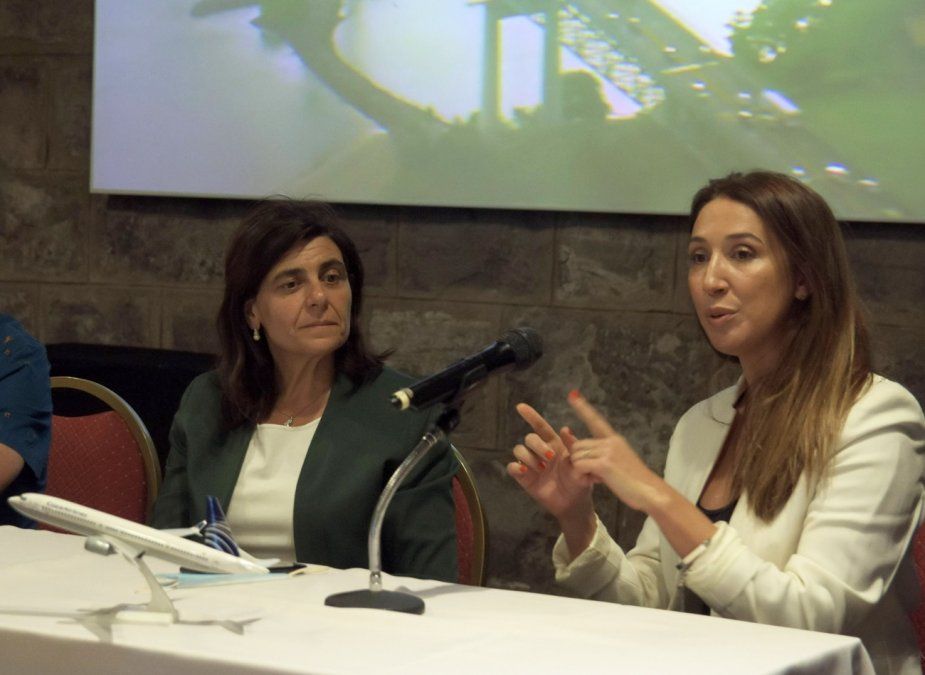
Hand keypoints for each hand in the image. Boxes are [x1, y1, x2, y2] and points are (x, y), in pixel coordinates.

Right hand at [507, 403, 594, 525]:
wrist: (574, 503)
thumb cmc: (579, 481)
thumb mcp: (580, 464)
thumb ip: (573, 447)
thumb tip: (565, 429)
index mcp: (554, 444)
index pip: (540, 426)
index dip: (530, 415)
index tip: (520, 407)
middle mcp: (540, 452)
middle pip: (530, 437)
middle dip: (538, 445)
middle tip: (550, 458)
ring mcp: (531, 464)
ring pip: (519, 450)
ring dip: (529, 457)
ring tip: (542, 469)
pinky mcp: (524, 477)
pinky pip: (512, 466)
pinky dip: (516, 467)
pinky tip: (526, 471)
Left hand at [567, 391, 663, 512]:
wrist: (650, 492)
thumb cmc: (635, 482)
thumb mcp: (619, 462)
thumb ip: (603, 454)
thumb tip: (582, 452)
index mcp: (614, 439)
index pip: (595, 420)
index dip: (582, 408)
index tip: (572, 394)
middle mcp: (610, 441)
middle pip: (578, 445)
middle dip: (580, 460)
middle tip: (594, 474)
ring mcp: (607, 451)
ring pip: (576, 456)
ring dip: (581, 469)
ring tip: (598, 478)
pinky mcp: (604, 464)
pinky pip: (579, 465)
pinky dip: (581, 475)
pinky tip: (594, 481)